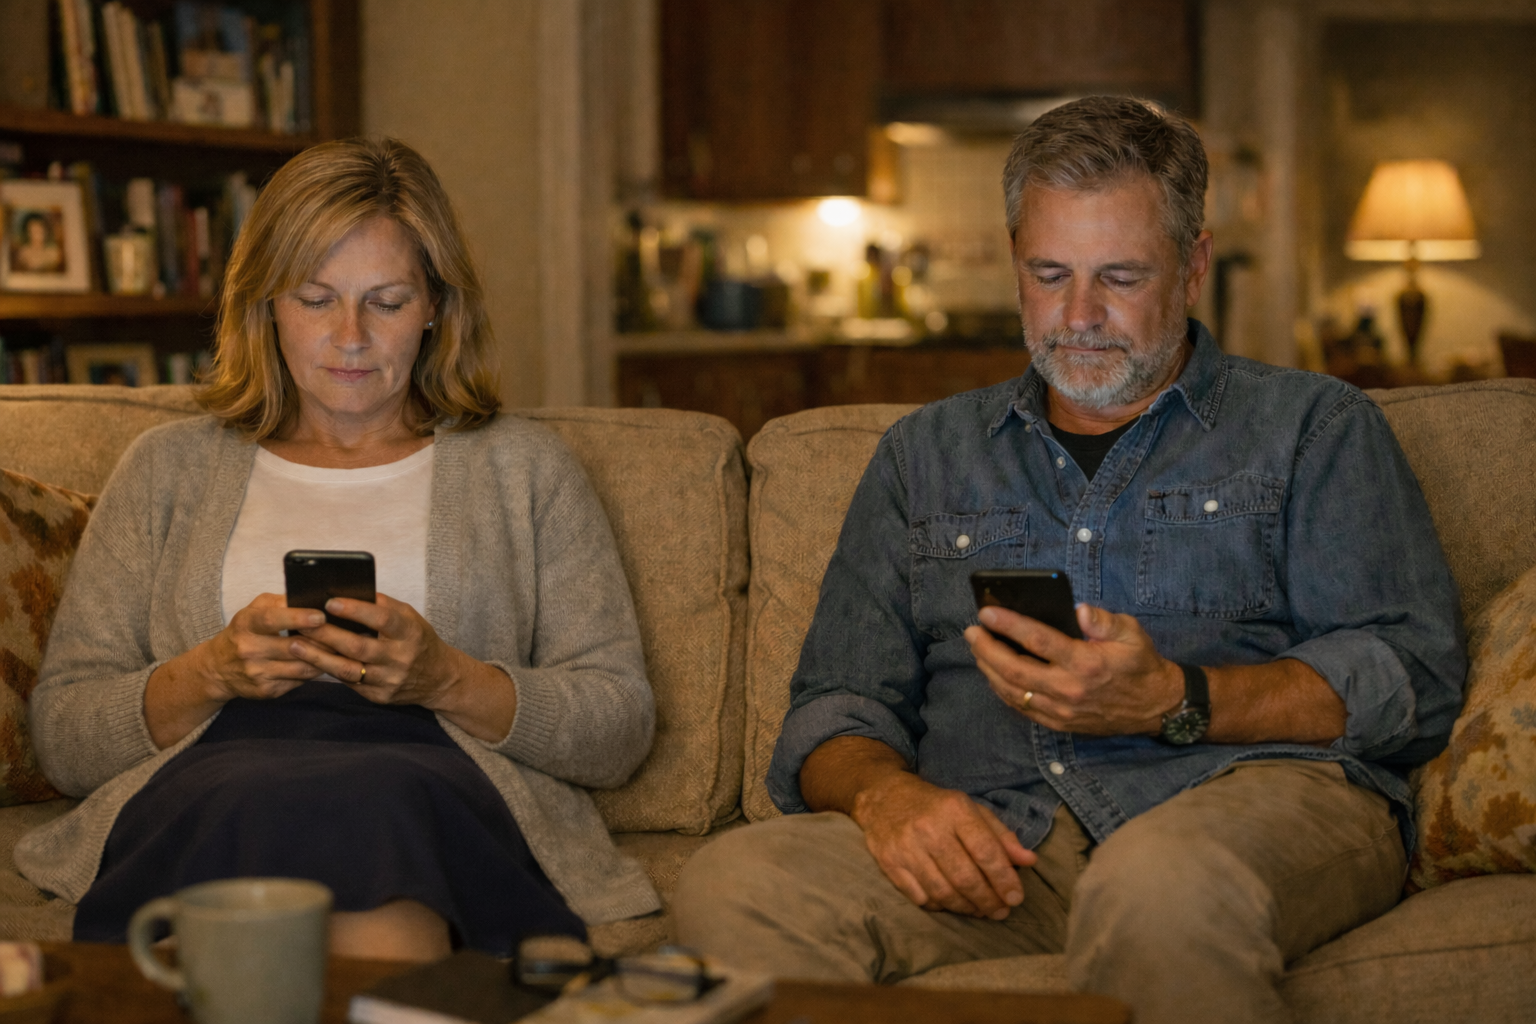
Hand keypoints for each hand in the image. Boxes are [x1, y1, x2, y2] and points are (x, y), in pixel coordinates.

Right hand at [202, 592, 330, 700]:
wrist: (217, 668)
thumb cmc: (245, 631)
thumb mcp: (254, 610)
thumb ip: (279, 602)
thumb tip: (310, 598)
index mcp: (246, 623)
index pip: (271, 619)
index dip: (297, 618)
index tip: (320, 616)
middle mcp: (248, 649)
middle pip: (292, 647)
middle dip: (321, 641)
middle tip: (344, 634)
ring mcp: (256, 672)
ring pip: (300, 667)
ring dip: (324, 658)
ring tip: (341, 649)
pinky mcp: (266, 691)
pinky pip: (299, 680)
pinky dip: (314, 672)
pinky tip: (326, 664)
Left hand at [286, 593, 461, 706]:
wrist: (438, 678)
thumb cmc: (418, 640)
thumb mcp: (410, 618)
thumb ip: (384, 606)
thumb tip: (349, 592)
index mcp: (410, 633)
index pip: (382, 619)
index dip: (356, 610)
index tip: (330, 603)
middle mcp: (400, 658)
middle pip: (358, 646)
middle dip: (326, 634)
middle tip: (301, 623)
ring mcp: (389, 680)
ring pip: (348, 669)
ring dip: (318, 657)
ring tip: (295, 645)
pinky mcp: (379, 696)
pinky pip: (349, 683)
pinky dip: (329, 670)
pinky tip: (311, 660)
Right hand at [850, 770, 1035, 919]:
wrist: (883, 796)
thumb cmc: (935, 805)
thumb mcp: (971, 809)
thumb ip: (1000, 836)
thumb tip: (1029, 861)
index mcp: (954, 810)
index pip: (985, 851)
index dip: (1004, 879)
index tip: (1016, 898)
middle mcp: (929, 828)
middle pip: (965, 877)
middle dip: (988, 900)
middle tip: (1001, 911)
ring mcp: (906, 847)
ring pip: (943, 891)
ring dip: (966, 908)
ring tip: (980, 911)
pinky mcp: (889, 863)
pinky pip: (920, 897)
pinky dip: (940, 906)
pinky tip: (952, 904)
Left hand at [964, 603, 1183, 735]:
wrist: (1156, 707)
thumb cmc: (1140, 664)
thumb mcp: (1131, 633)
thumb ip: (1104, 620)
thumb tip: (1078, 610)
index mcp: (1085, 663)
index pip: (1038, 640)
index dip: (1008, 624)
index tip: (987, 612)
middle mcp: (1069, 689)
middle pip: (1015, 669)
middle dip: (987, 649)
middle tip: (972, 631)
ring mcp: (1062, 710)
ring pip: (1013, 691)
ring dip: (989, 670)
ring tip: (977, 649)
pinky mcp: (1060, 723)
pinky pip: (1022, 708)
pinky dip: (1003, 691)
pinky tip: (993, 674)